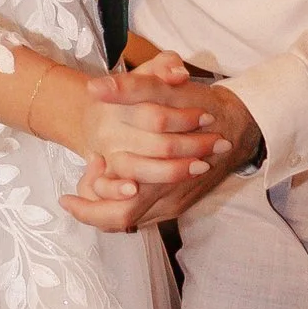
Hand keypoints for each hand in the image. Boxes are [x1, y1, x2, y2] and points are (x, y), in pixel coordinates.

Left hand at [63, 73, 261, 230]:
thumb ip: (131, 87)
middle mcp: (170, 194)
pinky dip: (122, 206)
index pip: (120, 204)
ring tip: (84, 193)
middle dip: (91, 213)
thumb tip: (96, 88)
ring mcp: (175, 200)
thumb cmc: (201, 105)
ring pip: (132, 221)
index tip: (67, 191)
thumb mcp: (166, 89)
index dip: (90, 200)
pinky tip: (110, 189)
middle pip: (121, 220)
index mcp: (163, 171)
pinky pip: (144, 215)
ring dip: (105, 210)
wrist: (239, 124)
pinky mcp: (179, 203)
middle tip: (69, 200)